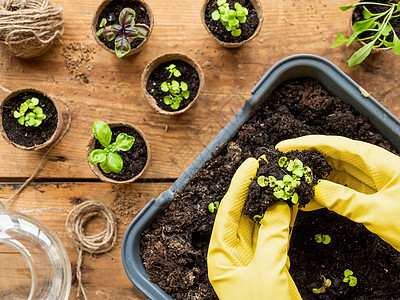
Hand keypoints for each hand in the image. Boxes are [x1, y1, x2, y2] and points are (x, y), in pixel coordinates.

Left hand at [207, 158, 301, 299]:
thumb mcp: (266, 273)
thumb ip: (273, 236)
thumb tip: (280, 206)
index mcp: (221, 255)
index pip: (227, 213)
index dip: (238, 186)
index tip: (250, 165)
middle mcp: (233, 254)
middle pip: (242, 214)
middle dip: (254, 191)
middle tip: (267, 168)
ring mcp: (252, 259)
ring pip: (261, 224)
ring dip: (271, 204)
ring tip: (281, 181)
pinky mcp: (270, 264)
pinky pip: (275, 236)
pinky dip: (284, 221)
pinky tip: (291, 205)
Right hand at [277, 135, 399, 251]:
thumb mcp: (377, 213)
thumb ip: (342, 199)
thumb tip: (312, 189)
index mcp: (380, 162)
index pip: (337, 145)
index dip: (308, 144)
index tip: (284, 147)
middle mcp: (376, 167)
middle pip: (335, 155)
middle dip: (309, 159)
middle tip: (284, 164)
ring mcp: (374, 182)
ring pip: (338, 173)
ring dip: (316, 178)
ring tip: (293, 183)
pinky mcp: (373, 196)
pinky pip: (344, 189)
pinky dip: (327, 194)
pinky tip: (310, 201)